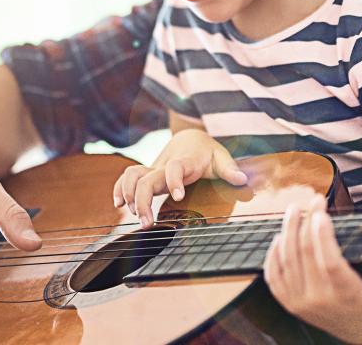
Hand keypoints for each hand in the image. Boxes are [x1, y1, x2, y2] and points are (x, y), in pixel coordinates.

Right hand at [112, 129, 247, 227]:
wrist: (190, 138)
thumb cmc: (207, 152)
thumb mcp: (221, 158)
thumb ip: (230, 169)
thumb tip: (243, 179)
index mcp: (185, 161)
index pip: (175, 168)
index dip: (174, 180)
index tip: (177, 196)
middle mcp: (165, 165)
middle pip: (146, 178)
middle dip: (142, 200)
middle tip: (147, 223)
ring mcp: (154, 169)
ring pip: (132, 176)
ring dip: (128, 195)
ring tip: (136, 216)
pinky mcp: (147, 174)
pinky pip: (127, 178)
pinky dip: (119, 189)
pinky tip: (118, 204)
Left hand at [264, 195, 361, 343]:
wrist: (358, 333)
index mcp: (346, 295)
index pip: (328, 262)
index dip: (321, 235)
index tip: (321, 210)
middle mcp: (319, 300)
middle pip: (303, 254)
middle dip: (304, 222)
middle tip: (313, 199)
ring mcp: (300, 302)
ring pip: (286, 260)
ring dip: (287, 230)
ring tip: (296, 209)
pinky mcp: (288, 301)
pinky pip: (273, 273)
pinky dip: (274, 252)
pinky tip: (281, 233)